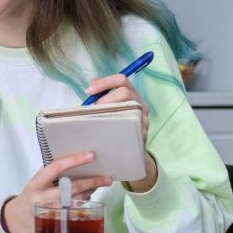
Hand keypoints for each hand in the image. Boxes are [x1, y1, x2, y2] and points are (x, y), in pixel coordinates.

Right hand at [2, 152, 111, 232]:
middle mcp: (43, 197)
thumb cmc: (32, 194)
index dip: (74, 160)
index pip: (56, 167)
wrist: (20, 217)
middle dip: (92, 182)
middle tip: (107, 178)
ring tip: (100, 183)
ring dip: (91, 191)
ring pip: (78, 199)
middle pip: (73, 187)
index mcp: (37, 183)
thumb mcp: (37, 181)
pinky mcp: (59, 221)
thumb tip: (78, 162)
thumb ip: (52, 173)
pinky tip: (89, 194)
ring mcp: (52, 211)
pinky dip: (86, 200)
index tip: (91, 155)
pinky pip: (78, 209)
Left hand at [85, 74, 157, 191]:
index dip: (104, 82)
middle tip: (94, 108)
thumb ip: (103, 96)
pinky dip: (114, 126)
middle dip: (105, 99)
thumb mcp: (112, 109)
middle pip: (125, 92)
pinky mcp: (142, 134)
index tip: (89, 90)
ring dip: (109, 112)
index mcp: (132, 95)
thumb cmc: (117, 126)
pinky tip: (103, 131)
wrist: (131, 152)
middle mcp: (140, 104)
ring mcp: (143, 119)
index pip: (121, 80)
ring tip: (97, 119)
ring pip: (128, 108)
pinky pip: (129, 127)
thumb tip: (91, 84)